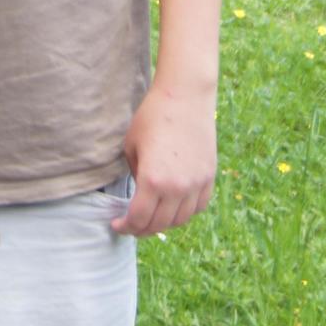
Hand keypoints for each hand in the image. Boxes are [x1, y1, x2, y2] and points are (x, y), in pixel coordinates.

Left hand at [112, 82, 216, 234]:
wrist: (185, 96)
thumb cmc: (152, 116)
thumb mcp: (131, 145)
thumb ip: (134, 174)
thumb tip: (139, 193)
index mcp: (153, 181)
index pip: (138, 218)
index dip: (125, 227)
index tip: (116, 225)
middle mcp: (177, 188)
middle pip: (159, 224)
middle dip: (142, 229)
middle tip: (131, 226)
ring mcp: (196, 185)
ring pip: (180, 220)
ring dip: (164, 223)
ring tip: (151, 218)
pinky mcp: (208, 178)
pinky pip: (197, 207)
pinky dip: (184, 212)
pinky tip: (173, 207)